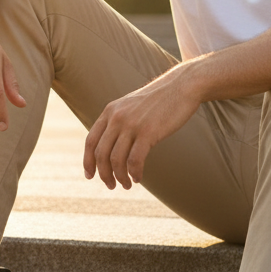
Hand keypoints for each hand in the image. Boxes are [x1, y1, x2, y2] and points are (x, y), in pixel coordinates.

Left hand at [84, 69, 201, 189]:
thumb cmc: (159, 100)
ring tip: (127, 185)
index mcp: (110, 111)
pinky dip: (134, 173)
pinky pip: (134, 160)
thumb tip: (112, 144)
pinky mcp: (148, 132)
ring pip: (116, 160)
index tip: (90, 176)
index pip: (90, 141)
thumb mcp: (131, 106)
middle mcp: (117, 117)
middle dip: (104, 174)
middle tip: (112, 186)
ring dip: (119, 177)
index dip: (88, 161)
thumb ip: (119, 121)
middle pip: (101, 153)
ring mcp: (132, 124)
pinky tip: (138, 178)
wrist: (182, 86)